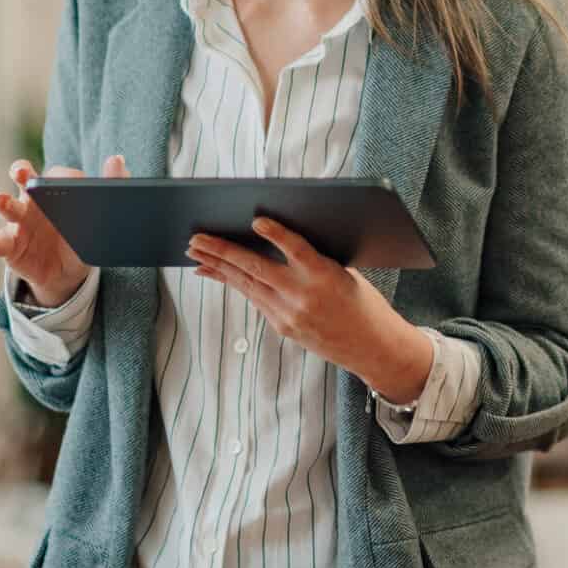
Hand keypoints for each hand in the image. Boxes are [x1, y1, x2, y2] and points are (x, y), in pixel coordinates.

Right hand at [0, 154, 128, 305]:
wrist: (69, 271)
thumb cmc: (81, 233)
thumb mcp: (98, 213)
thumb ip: (111, 185)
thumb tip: (117, 159)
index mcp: (53, 188)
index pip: (55, 174)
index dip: (60, 177)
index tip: (69, 180)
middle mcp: (32, 200)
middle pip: (23, 180)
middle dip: (20, 172)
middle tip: (22, 172)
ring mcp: (18, 223)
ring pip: (8, 208)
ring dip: (3, 203)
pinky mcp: (9, 246)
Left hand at [187, 218, 433, 404]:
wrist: (371, 347)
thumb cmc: (363, 304)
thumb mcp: (345, 273)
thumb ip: (313, 259)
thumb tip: (276, 241)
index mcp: (325, 276)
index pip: (296, 249)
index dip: (275, 233)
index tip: (255, 220)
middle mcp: (303, 296)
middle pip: (256, 268)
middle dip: (222, 252)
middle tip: (197, 239)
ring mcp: (289, 315)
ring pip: (247, 285)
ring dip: (219, 267)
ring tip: (196, 254)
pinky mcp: (282, 327)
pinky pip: (255, 299)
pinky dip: (235, 283)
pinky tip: (218, 274)